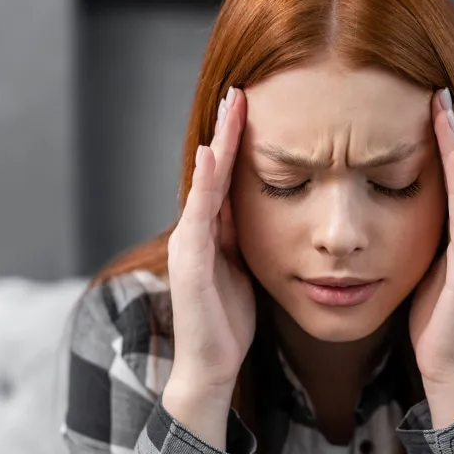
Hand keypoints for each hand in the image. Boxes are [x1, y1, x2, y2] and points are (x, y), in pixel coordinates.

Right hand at [165, 86, 255, 398]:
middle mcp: (196, 230)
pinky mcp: (188, 262)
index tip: (251, 107)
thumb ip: (243, 236)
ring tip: (230, 108)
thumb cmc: (228, 317)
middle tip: (240, 91)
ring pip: (204, 184)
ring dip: (218, 144)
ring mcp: (189, 244)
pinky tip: (213, 154)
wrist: (212, 363)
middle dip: (227, 131)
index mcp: (214, 230)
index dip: (239, 142)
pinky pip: (199, 216)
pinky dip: (204, 184)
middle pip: (214, 171)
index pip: (227, 177)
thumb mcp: (244, 266)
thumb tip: (264, 206)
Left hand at [409, 88, 453, 399]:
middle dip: (447, 127)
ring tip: (440, 101)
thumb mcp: (413, 267)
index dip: (436, 138)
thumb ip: (406, 238)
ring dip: (453, 138)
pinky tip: (446, 142)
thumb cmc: (427, 320)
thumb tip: (379, 212)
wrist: (447, 365)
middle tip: (431, 86)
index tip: (418, 102)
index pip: (446, 174)